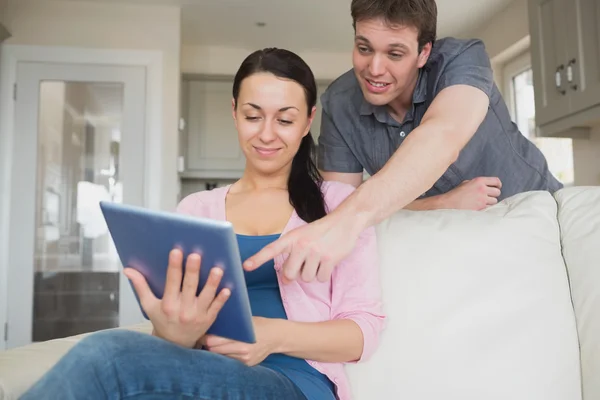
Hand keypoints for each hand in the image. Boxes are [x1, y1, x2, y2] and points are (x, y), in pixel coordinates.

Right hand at [123, 249, 230, 347]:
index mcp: (168, 304)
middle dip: (193, 271)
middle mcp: (183, 310)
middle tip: (196, 255)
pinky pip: (216, 308)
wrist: (175, 346)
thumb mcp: (149, 305)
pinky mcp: (208, 320)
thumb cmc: (162, 320)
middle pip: (189, 287)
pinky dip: (221, 299)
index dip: (174, 266)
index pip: (171, 282)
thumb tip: (128, 269)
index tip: (176, 251)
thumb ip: (141, 286)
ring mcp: (197, 315)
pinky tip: (227, 289)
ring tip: (217, 269)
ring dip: (212, 283)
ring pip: (206, 297)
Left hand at [201, 317, 281, 365]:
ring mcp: (245, 359)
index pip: (215, 341)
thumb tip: (214, 322)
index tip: (202, 333)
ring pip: (222, 357)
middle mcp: (242, 350)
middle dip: (208, 345)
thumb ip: (232, 325)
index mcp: (241, 338)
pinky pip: (231, 361)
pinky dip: (225, 355)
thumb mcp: (247, 321)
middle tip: (203, 339)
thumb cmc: (260, 324)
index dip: (206, 338)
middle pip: (216, 350)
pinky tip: (224, 350)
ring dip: (216, 352)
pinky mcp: (247, 364)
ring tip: (211, 344)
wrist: (277, 336)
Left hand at [243, 211, 362, 282]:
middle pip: (290, 274)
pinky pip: (321, 278)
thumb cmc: (321, 231)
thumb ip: (292, 254)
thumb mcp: (302, 235)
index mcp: (292, 238)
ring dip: (312, 274)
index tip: (245, 267)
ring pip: (306, 278)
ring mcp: (316, 252)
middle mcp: (302, 245)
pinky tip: (327, 262)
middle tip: (303, 265)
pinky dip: (324, 275)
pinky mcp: (330, 259)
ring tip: (318, 260)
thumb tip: (288, 280)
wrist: (345, 221)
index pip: (272, 249)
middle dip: (295, 275)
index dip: (258, 259)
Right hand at [440, 177, 501, 209]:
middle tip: (488, 196)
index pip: (496, 181)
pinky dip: (486, 208)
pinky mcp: (481, 208)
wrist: (449, 203)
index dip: (498, 184)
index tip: (497, 187)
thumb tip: (486, 186)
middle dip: (494, 194)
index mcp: (479, 181)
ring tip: (482, 202)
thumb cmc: (456, 193)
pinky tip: (479, 207)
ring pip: (494, 201)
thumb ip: (477, 183)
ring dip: (490, 202)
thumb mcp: (466, 183)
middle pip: (497, 192)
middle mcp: (482, 189)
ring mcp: (482, 199)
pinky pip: (489, 208)